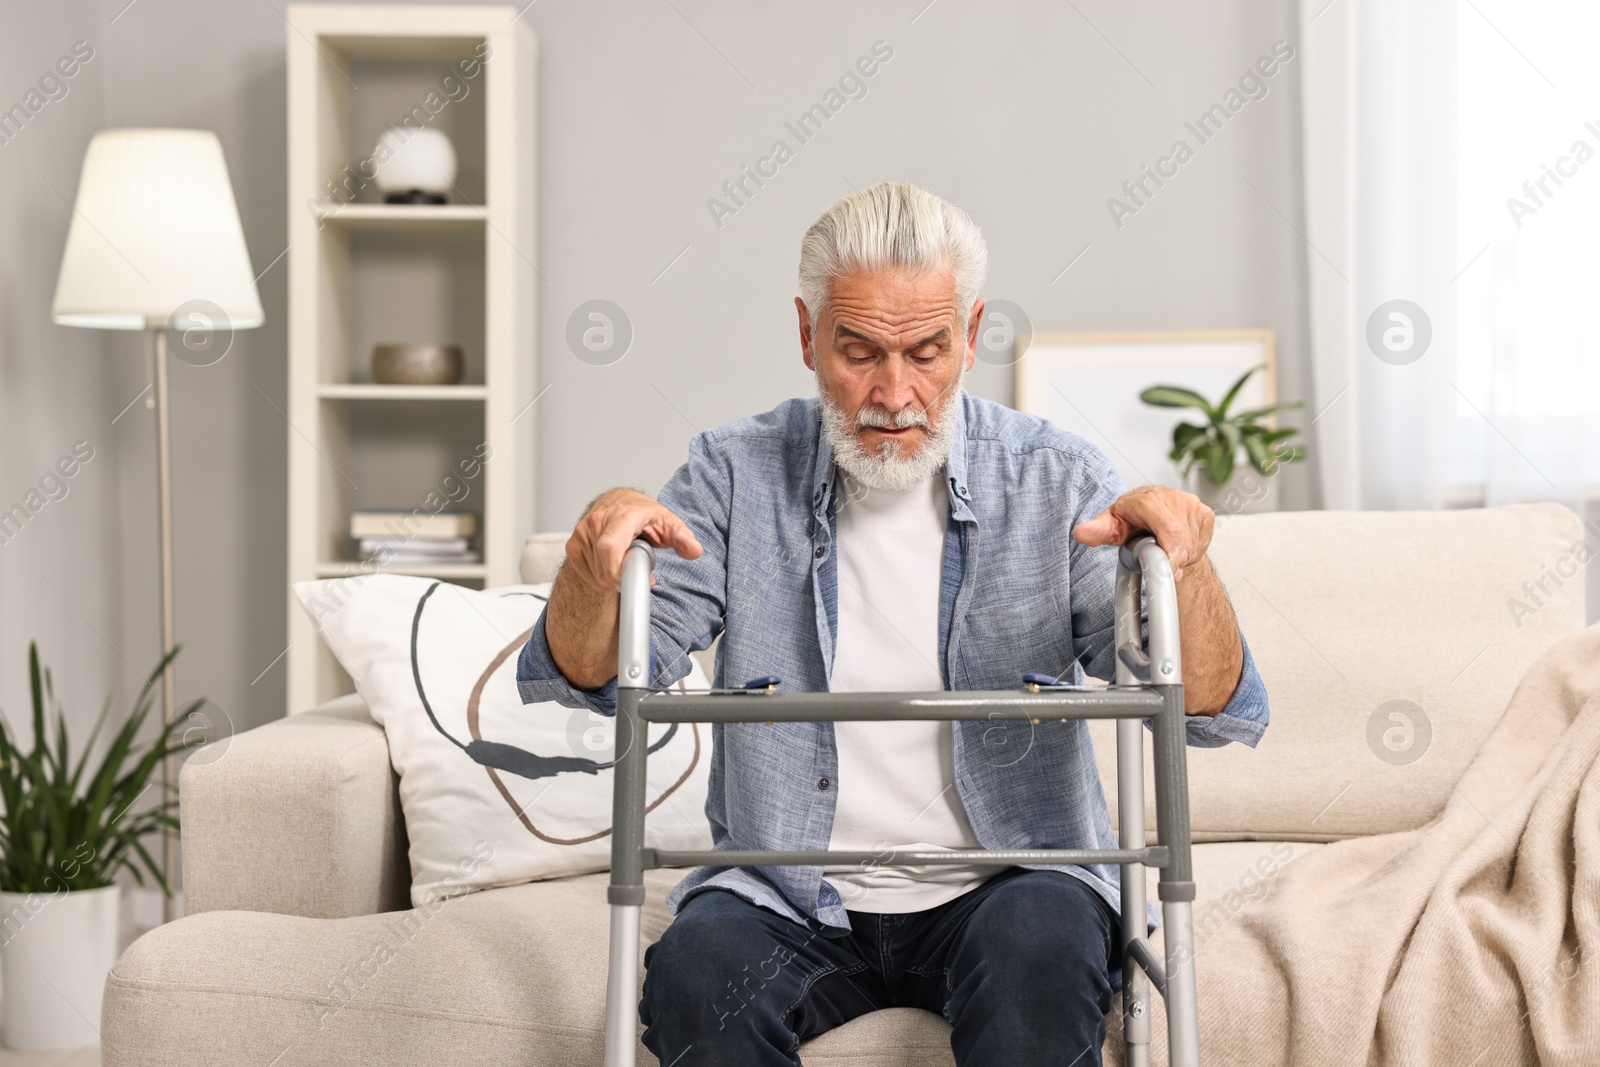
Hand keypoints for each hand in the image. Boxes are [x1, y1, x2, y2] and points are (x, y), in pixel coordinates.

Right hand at [566, 488, 702, 591]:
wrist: (620, 501)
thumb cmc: (642, 513)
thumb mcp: (668, 522)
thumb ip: (682, 537)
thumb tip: (694, 550)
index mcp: (622, 514)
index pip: (610, 547)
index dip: (620, 572)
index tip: (639, 577)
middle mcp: (598, 520)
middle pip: (603, 567)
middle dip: (622, 579)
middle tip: (638, 571)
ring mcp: (582, 532)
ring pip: (595, 574)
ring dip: (613, 578)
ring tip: (625, 560)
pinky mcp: (574, 543)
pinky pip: (585, 573)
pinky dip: (599, 577)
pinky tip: (611, 565)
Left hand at [1072, 485, 1213, 582]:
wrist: (1150, 507)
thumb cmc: (1127, 518)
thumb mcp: (1109, 525)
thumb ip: (1096, 531)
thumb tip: (1081, 533)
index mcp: (1148, 500)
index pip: (1168, 528)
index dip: (1172, 552)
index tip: (1173, 572)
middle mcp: (1172, 498)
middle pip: (1183, 543)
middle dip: (1172, 560)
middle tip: (1156, 560)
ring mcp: (1191, 504)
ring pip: (1193, 546)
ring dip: (1180, 556)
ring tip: (1163, 546)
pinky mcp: (1205, 512)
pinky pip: (1203, 543)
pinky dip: (1191, 550)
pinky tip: (1177, 541)